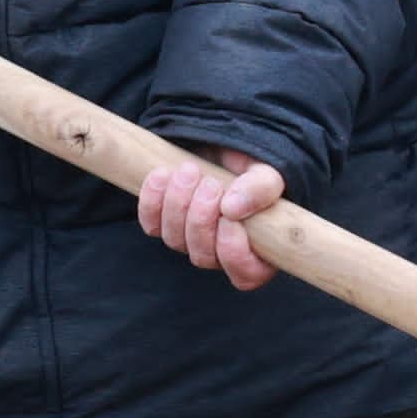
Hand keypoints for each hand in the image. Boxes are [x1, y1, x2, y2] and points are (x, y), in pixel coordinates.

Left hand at [138, 146, 285, 290]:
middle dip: (202, 219)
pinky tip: (162, 174)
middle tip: (211, 184)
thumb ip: (261, 188)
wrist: (219, 142)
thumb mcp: (266, 170)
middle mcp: (220, 252)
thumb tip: (232, 209)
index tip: (229, 218)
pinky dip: (152, 199)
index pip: (245, 275)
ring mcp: (189, 240)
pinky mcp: (162, 224)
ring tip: (190, 170)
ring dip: (179, 203)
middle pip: (203, 257)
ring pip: (175, 240)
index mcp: (257, 247)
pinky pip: (150, 225)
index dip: (233, 252)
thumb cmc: (249, 163)